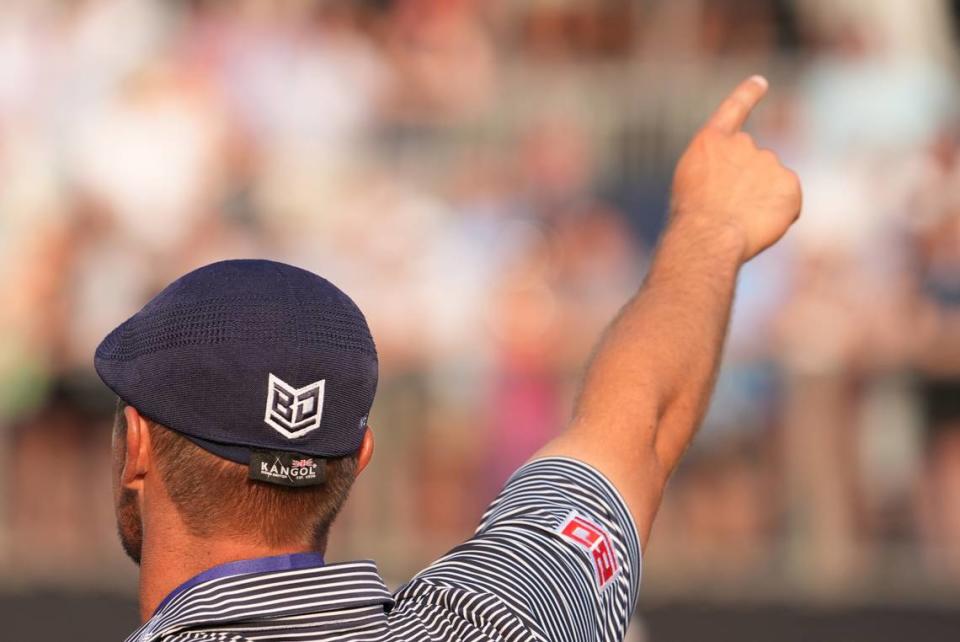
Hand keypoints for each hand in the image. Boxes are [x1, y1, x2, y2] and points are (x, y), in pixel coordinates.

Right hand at [671, 75, 801, 262]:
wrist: (708, 234)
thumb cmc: (692, 218)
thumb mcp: (691, 184)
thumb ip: (718, 172)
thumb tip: (746, 186)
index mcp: (712, 141)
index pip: (734, 109)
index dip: (748, 94)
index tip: (760, 82)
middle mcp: (743, 144)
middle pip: (753, 162)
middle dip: (746, 183)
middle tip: (727, 210)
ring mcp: (768, 162)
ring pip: (771, 183)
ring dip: (760, 200)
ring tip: (738, 221)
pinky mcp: (789, 184)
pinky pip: (789, 200)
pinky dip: (779, 214)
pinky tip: (758, 224)